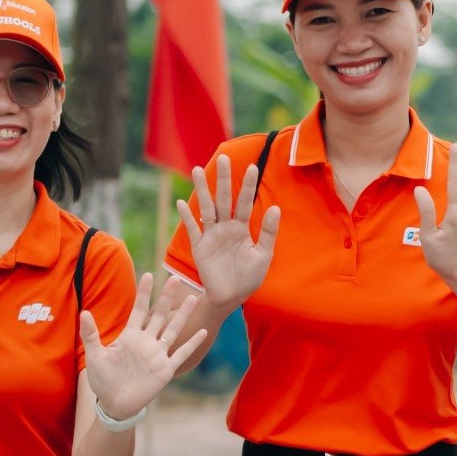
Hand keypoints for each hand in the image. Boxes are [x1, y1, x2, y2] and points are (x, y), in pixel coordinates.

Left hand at [81, 274, 211, 421]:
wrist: (115, 404)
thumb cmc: (103, 380)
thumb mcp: (95, 356)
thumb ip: (91, 334)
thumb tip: (84, 312)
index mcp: (130, 336)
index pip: (139, 309)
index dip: (144, 293)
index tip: (148, 275)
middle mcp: (147, 341)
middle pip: (160, 314)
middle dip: (166, 297)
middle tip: (175, 278)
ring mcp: (158, 354)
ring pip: (174, 329)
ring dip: (183, 315)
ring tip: (193, 298)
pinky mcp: (165, 369)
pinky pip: (182, 353)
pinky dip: (192, 343)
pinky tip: (202, 332)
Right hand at [176, 150, 280, 310]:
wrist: (231, 297)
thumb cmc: (249, 277)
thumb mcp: (263, 254)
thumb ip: (269, 232)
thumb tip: (276, 207)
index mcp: (242, 228)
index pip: (245, 202)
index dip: (248, 186)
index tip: (253, 166)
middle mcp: (225, 227)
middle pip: (224, 199)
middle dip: (224, 179)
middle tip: (224, 158)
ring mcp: (211, 236)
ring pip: (206, 208)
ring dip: (202, 190)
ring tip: (196, 169)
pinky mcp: (199, 247)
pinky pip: (193, 229)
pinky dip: (186, 217)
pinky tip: (180, 203)